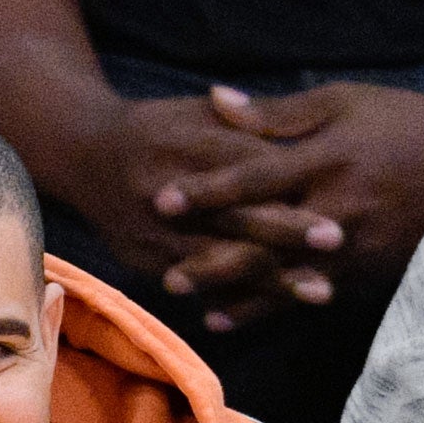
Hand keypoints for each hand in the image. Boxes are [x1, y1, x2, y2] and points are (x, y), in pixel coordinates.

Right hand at [62, 94, 348, 326]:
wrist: (82, 156)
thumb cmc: (154, 129)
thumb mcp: (194, 112)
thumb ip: (242, 120)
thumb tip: (294, 125)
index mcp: (186, 147)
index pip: (248, 173)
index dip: (291, 195)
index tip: (336, 213)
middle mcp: (170, 195)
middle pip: (239, 222)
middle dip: (291, 238)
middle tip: (340, 246)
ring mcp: (155, 233)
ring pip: (223, 263)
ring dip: (274, 281)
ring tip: (321, 291)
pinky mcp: (145, 259)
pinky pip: (198, 285)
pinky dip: (237, 300)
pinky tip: (275, 310)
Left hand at [154, 82, 423, 319]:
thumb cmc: (402, 124)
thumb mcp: (343, 102)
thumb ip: (276, 112)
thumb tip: (214, 100)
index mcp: (326, 158)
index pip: (257, 176)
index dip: (209, 190)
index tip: (164, 199)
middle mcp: (334, 207)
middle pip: (262, 238)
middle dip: (212, 259)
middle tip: (165, 276)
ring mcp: (350, 246)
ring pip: (279, 275)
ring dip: (231, 292)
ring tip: (187, 302)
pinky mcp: (362, 271)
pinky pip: (304, 294)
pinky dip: (263, 309)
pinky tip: (225, 320)